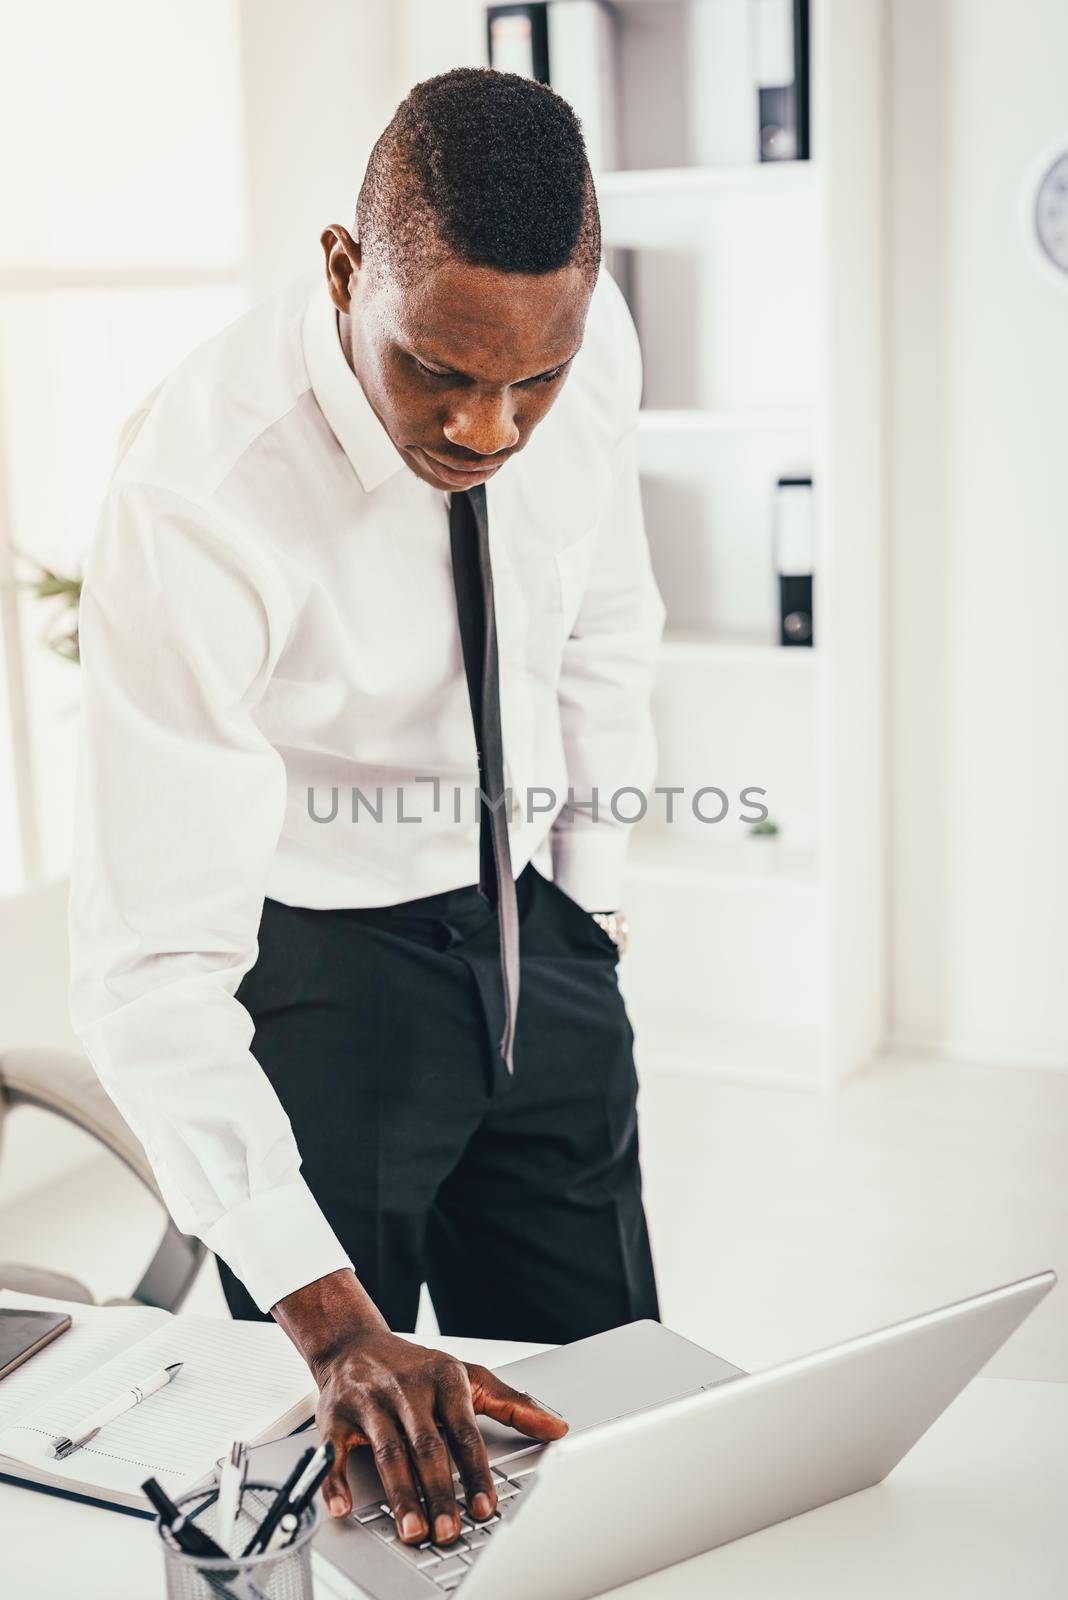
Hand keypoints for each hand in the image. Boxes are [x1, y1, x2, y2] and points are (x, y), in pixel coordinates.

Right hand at [273, 1270, 567, 1545]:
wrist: (354, 1342)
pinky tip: (343, 1506)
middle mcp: (406, 1389)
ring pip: (386, 1453)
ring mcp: (370, 1401)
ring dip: (400, 1494)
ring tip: (412, 1529)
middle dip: (438, 1491)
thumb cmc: (417, 1367)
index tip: (485, 1506)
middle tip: (449, 1530)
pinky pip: (333, 1451)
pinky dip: (334, 1480)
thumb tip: (557, 1427)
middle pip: (426, 1446)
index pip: (464, 1431)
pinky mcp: (335, 1416)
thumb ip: (512, 1402)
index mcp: (443, 1379)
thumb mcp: (468, 1377)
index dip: (475, 1471)